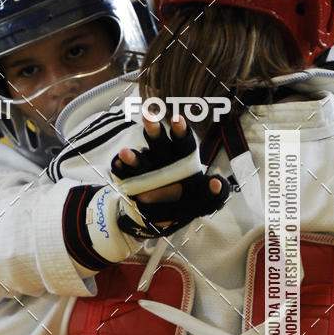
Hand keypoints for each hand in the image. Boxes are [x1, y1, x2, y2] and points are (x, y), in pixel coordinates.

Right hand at [111, 114, 228, 236]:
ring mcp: (145, 168)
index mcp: (183, 159)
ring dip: (133, 155)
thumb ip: (215, 195)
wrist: (160, 217)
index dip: (181, 131)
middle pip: (159, 142)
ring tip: (125, 153)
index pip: (184, 143)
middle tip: (148, 117)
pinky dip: (120, 170)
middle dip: (154, 130)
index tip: (177, 119)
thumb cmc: (185, 202)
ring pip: (139, 157)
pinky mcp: (130, 180)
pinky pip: (124, 174)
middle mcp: (163, 158)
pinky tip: (116, 166)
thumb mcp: (203, 202)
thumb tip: (217, 183)